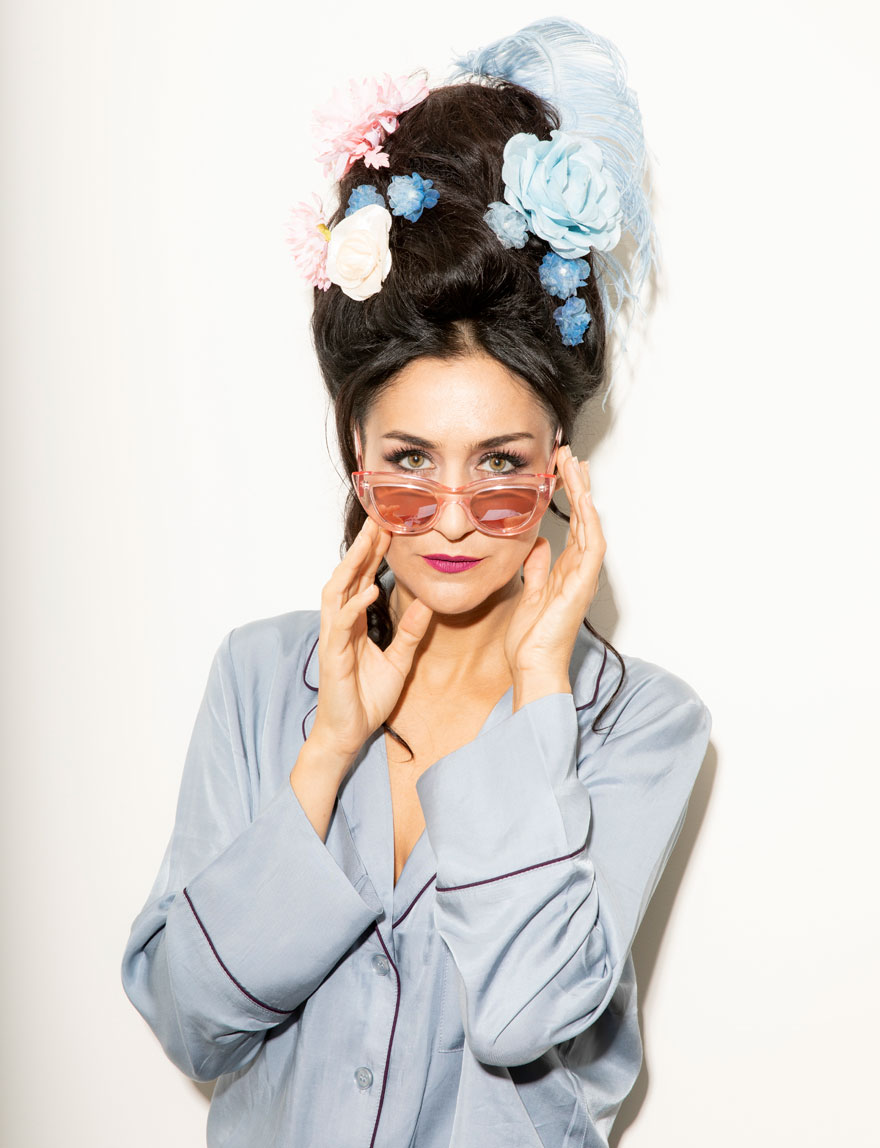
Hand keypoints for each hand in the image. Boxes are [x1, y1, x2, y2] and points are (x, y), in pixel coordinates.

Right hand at [309, 516, 433, 762]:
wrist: (349, 733)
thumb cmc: (367, 698)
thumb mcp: (399, 660)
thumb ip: (410, 632)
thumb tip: (426, 604)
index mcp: (354, 622)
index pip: (363, 579)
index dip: (374, 554)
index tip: (389, 528)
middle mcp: (340, 624)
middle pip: (347, 576)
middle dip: (362, 548)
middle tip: (378, 520)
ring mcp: (333, 638)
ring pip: (336, 592)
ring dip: (351, 566)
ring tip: (368, 543)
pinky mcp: (332, 657)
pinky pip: (341, 625)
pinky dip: (353, 606)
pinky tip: (369, 590)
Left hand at [503, 444, 605, 680]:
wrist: (533, 666)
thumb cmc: (531, 639)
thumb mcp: (528, 592)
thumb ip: (536, 568)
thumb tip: (539, 544)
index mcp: (566, 571)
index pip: (572, 524)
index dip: (569, 496)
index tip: (561, 469)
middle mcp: (578, 571)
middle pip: (583, 518)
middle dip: (578, 486)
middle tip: (570, 456)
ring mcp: (582, 577)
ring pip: (590, 526)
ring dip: (584, 495)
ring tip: (576, 466)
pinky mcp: (581, 586)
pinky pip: (591, 549)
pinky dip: (589, 523)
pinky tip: (584, 501)